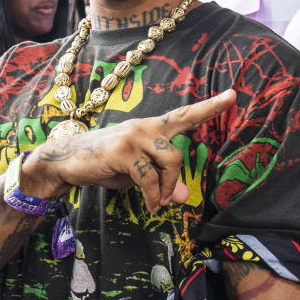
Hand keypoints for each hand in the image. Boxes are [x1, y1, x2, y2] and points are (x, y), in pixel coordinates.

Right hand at [23, 90, 236, 211]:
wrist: (66, 160)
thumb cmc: (106, 165)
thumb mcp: (137, 174)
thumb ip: (161, 179)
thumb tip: (180, 196)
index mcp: (152, 129)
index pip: (185, 115)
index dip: (210, 106)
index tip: (233, 95)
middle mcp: (145, 127)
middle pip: (178, 153)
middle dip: (174, 180)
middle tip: (162, 200)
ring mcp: (134, 136)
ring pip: (168, 162)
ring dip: (163, 189)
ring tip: (155, 203)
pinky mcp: (122, 150)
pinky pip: (149, 177)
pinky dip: (152, 195)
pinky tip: (148, 204)